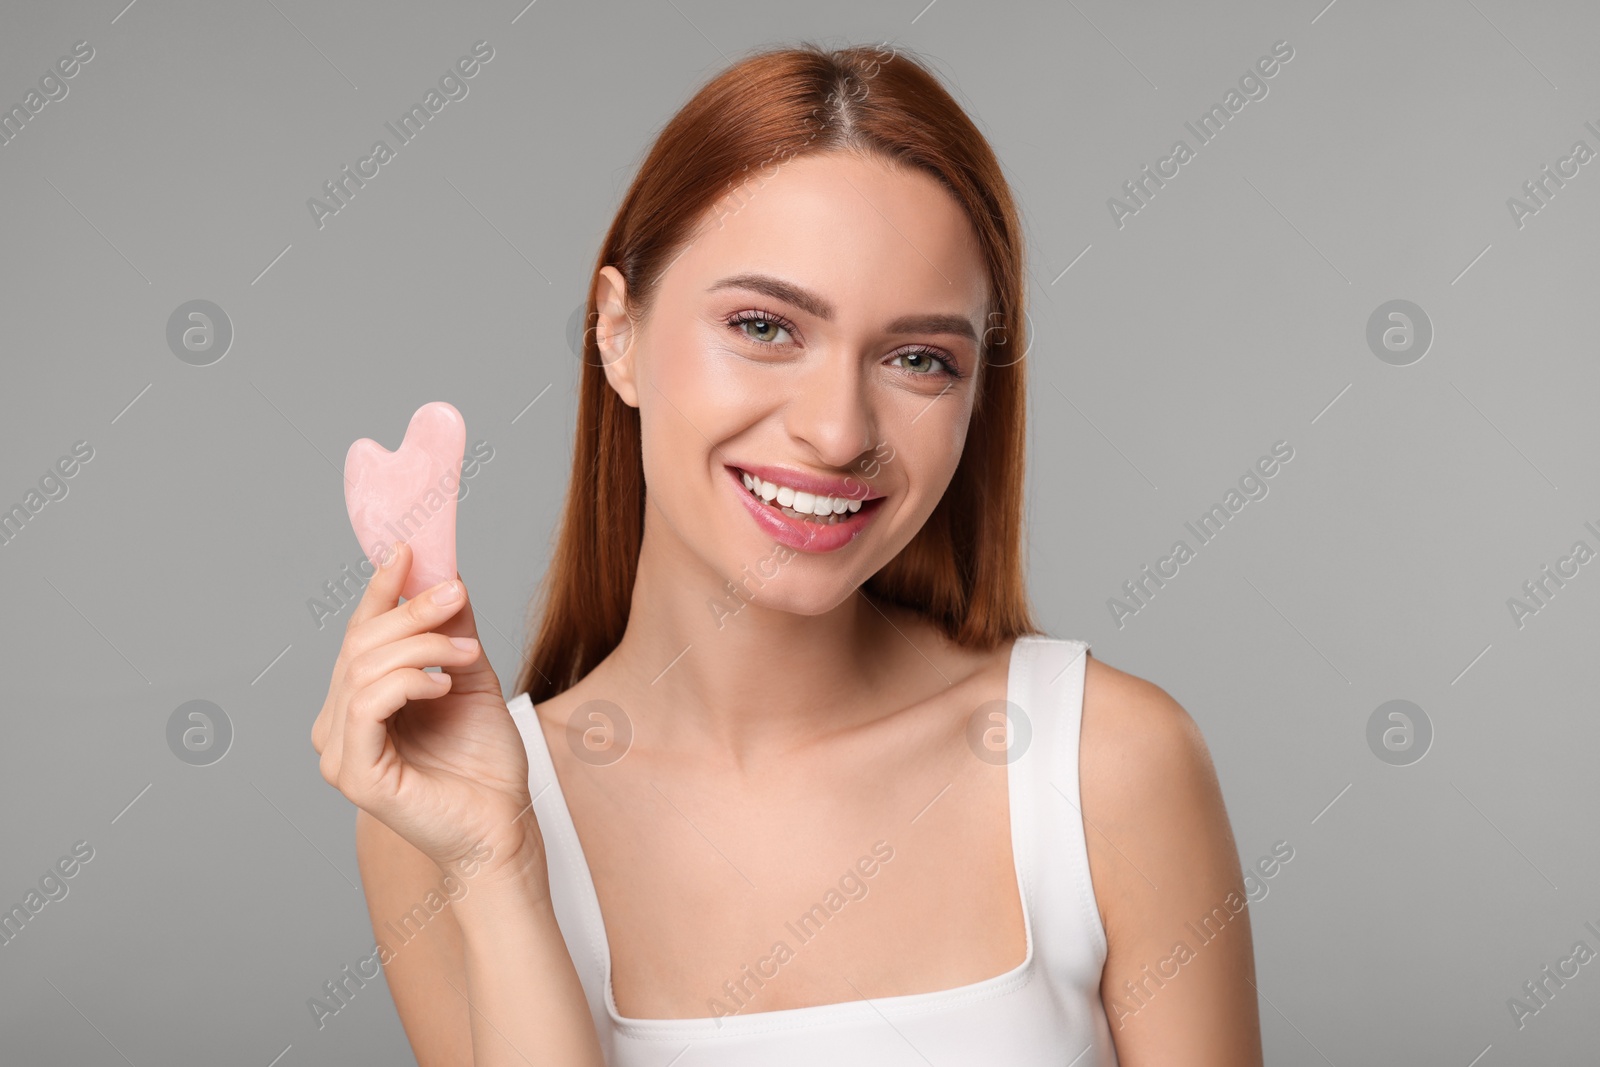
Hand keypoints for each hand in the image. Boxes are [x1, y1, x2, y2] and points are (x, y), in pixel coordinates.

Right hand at [311, 540, 544, 887]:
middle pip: (359, 645)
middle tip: (455, 594)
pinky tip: (440, 686)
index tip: (407, 549)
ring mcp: (340, 753)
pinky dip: (405, 682)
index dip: (379, 590)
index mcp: (357, 702)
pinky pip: (367, 705)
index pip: (359, 634)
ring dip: (419, 646)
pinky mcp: (356, 775)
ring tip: (465, 655)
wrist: (502, 825)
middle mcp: (337, 725)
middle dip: (410, 611)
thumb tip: (445, 577)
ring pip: (362, 668)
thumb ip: (450, 632)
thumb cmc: (484, 763)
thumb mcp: (470, 678)